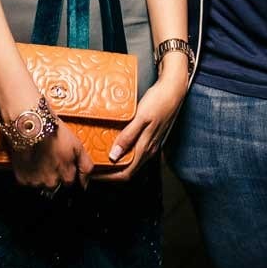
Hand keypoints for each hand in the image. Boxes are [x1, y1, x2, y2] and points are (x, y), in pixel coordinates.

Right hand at [9, 119, 93, 192]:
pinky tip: (30, 161)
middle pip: (55, 186)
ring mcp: (36, 182)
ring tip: (40, 159)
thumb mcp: (77, 145)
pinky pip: (28, 181)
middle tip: (51, 159)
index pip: (70, 184)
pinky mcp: (22, 179)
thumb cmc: (54, 132)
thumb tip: (85, 182)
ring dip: (42, 176)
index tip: (64, 165)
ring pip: (41, 184)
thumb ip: (85, 165)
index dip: (68, 173)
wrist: (30, 125)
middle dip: (55, 176)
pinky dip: (30, 174)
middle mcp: (52, 182)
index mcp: (66, 175)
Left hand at [99, 67, 187, 181]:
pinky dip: (122, 152)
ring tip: (99, 156)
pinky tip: (114, 143)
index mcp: (146, 148)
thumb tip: (114, 155)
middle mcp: (149, 150)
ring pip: (131, 161)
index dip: (108, 177)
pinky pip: (134, 151)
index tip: (94, 174)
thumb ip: (128, 136)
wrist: (174, 90)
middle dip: (109, 172)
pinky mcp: (150, 136)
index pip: (125, 174)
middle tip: (93, 166)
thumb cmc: (159, 101)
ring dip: (115, 163)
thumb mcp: (141, 117)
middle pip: (127, 170)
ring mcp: (150, 144)